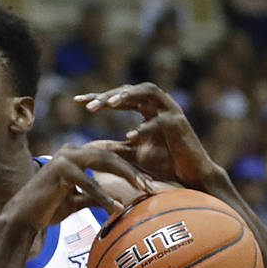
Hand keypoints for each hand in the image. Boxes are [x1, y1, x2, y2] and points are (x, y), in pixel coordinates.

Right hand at [3, 144, 153, 228]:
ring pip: (103, 162)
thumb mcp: (75, 200)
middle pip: (109, 155)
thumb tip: (115, 201)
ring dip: (125, 177)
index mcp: (75, 155)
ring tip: (140, 191)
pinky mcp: (60, 171)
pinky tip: (116, 207)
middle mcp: (70, 151)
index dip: (128, 170)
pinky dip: (104, 196)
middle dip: (132, 170)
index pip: (108, 158)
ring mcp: (64, 159)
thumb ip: (92, 196)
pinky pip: (88, 183)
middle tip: (149, 185)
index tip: (146, 185)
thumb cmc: (47, 209)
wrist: (22, 218)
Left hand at [75, 83, 217, 188]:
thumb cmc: (163, 163)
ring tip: (110, 105)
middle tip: (89, 105)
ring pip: (149, 92)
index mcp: (147, 109)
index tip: (77, 101)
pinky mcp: (180, 125)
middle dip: (110, 95)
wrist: (189, 177)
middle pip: (131, 90)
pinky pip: (161, 121)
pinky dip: (145, 127)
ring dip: (129, 96)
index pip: (120, 96)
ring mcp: (171, 112)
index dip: (99, 97)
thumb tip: (88, 147)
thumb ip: (113, 148)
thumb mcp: (132, 155)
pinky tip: (130, 136)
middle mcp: (159, 105)